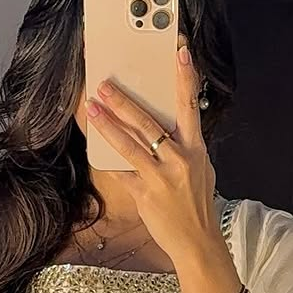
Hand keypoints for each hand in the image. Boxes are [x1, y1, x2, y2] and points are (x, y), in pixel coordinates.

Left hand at [84, 45, 242, 292]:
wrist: (198, 241)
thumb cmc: (196, 204)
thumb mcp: (200, 169)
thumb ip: (184, 147)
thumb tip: (163, 128)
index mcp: (196, 149)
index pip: (191, 106)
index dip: (186, 77)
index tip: (180, 51)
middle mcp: (180, 159)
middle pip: (149, 123)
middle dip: (124, 102)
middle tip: (104, 85)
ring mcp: (161, 178)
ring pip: (130, 145)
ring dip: (108, 125)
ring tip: (92, 109)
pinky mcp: (145, 195)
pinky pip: (122, 173)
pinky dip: (107, 161)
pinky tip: (94, 149)